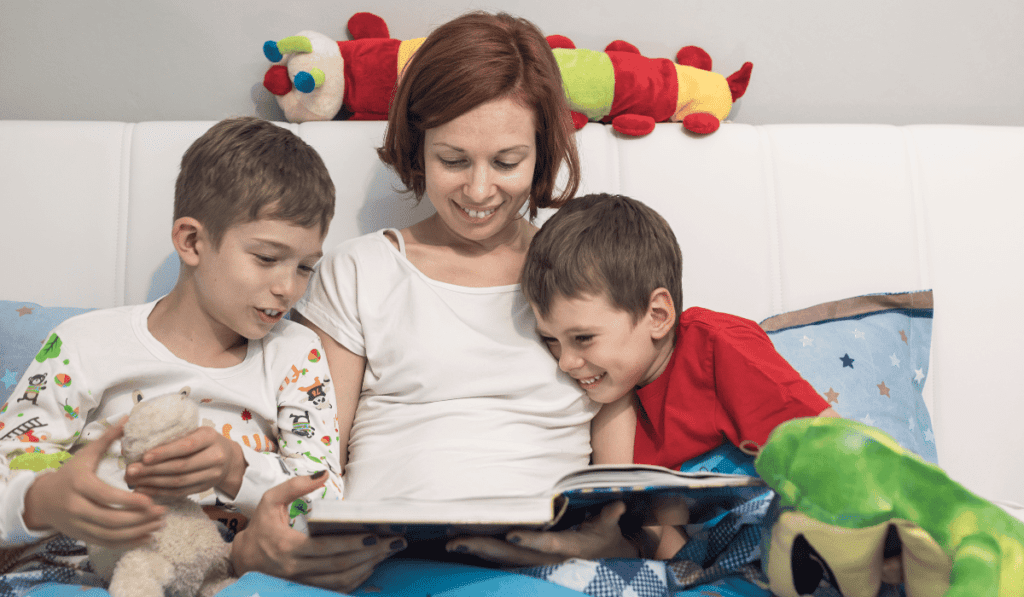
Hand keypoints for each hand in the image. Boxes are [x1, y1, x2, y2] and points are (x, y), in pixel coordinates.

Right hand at [23, 417, 166, 547]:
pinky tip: (146, 538)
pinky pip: (106, 544)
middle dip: (139, 519)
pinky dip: (127, 543)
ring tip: (159, 525)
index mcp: (79, 484)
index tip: (151, 500)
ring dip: (137, 533)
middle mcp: (76, 507)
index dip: (129, 501)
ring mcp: (78, 525)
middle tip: (162, 513)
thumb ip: (107, 438)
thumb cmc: (69, 474)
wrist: (42, 500)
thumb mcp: (85, 454)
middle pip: (110, 519)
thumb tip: (128, 417)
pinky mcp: (81, 536)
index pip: (106, 496)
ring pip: (110, 535)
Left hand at [125, 426, 245, 497]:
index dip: (165, 452)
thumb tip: (141, 440)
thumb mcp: (197, 431)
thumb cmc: (205, 441)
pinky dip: (159, 492)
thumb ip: (176, 435)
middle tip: (131, 470)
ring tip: (133, 480)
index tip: (144, 456)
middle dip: (153, 470)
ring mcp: (211, 475)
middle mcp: (215, 457)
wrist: (229, 459)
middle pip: (181, 467)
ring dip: (153, 482)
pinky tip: (144, 489)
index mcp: (210, 437)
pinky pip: (179, 492)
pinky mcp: (204, 488)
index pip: (186, 446)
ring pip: (178, 482)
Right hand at [231, 473, 405, 591]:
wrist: (242, 559)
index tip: (375, 535)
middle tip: (394, 543)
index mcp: (288, 547)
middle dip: (370, 555)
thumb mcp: (270, 501)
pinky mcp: (306, 588)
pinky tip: (371, 566)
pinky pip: (335, 588)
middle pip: (339, 566)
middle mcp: (296, 569)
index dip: (351, 543)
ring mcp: (302, 582)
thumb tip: (322, 474)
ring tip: (388, 553)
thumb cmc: (260, 527)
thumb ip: (295, 486)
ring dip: (367, 568)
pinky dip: (356, 579)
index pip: (325, 548)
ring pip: (340, 581)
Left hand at [446, 501, 638, 565]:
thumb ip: (608, 516)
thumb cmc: (604, 539)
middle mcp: (547, 559)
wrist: (603, 563)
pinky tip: (460, 545)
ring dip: (476, 550)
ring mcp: (534, 564)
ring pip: (501, 560)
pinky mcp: (526, 564)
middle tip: (456, 539)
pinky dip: (480, 554)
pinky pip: (500, 561)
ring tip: (450, 542)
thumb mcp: (609, 528)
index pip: (546, 544)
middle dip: (483, 547)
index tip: (511, 534)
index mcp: (568, 547)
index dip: (529, 540)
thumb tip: (615, 503)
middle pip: (512, 556)